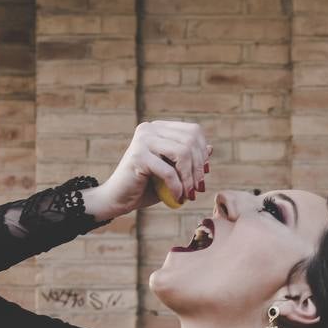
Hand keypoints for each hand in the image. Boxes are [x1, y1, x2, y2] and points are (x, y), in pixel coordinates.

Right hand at [86, 120, 211, 220]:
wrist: (118, 199)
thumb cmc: (146, 186)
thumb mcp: (172, 172)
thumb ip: (188, 160)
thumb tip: (210, 148)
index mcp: (159, 128)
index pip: (193, 131)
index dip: (202, 153)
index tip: (203, 175)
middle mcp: (150, 128)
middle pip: (190, 141)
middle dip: (198, 168)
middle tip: (197, 189)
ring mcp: (143, 140)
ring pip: (182, 153)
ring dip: (189, 178)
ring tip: (188, 194)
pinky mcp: (138, 156)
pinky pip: (169, 171)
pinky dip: (177, 187)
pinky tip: (177, 198)